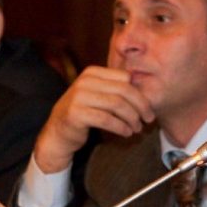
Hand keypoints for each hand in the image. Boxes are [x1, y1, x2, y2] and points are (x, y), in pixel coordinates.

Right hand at [33, 66, 153, 172]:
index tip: (147, 108)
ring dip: (132, 118)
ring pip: (117, 105)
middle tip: (149, 119)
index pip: (125, 78)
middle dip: (141, 106)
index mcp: (92, 72)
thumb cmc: (84, 114)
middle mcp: (84, 81)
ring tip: (138, 128)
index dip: (140, 94)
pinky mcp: (76, 114)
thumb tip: (145, 93)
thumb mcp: (97, 95)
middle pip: (123, 91)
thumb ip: (115, 90)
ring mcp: (78, 97)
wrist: (58, 132)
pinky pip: (106, 119)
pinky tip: (127, 133)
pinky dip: (121, 127)